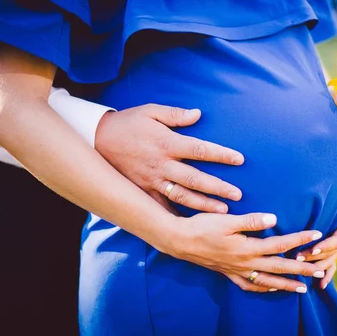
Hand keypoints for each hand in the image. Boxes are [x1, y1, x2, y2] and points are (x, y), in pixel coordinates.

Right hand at [95, 104, 242, 213]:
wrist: (96, 140)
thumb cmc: (127, 123)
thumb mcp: (150, 111)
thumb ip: (175, 114)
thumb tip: (197, 114)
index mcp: (167, 143)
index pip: (200, 149)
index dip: (221, 154)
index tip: (239, 159)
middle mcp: (162, 164)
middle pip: (195, 178)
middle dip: (218, 187)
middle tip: (238, 195)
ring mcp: (152, 180)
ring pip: (182, 195)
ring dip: (203, 204)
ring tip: (224, 211)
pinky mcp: (143, 190)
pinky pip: (162, 206)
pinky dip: (177, 216)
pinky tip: (192, 224)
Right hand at [166, 212, 326, 292]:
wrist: (180, 241)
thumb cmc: (202, 226)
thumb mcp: (227, 220)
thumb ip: (251, 220)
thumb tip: (274, 218)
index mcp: (248, 248)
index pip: (281, 244)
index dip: (300, 239)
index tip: (318, 234)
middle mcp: (246, 262)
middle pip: (280, 267)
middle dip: (302, 269)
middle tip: (322, 271)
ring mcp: (238, 270)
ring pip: (268, 281)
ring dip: (287, 285)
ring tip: (304, 289)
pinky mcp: (229, 273)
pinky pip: (250, 285)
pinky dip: (263, 287)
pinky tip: (271, 287)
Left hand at [295, 177, 336, 288]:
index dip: (327, 245)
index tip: (313, 249)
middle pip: (332, 252)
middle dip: (316, 257)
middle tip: (298, 259)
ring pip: (330, 258)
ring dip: (317, 266)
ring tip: (301, 271)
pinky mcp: (331, 245)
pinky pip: (331, 261)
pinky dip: (327, 273)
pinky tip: (321, 286)